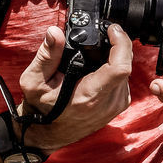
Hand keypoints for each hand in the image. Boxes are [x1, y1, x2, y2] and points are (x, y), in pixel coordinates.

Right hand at [18, 25, 133, 151]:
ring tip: (102, 47)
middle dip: (118, 44)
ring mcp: (116, 105)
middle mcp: (108, 102)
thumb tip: (55, 33)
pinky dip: (116, 66)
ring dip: (118, 55)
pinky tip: (102, 63)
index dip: (121, 43)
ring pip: (127, 69)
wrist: (48, 133)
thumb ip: (46, 55)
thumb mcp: (34, 81)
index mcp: (90, 96)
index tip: (111, 29)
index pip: (120, 67)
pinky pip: (125, 78)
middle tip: (105, 32)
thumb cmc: (40, 108)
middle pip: (126, 63)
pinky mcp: (119, 105)